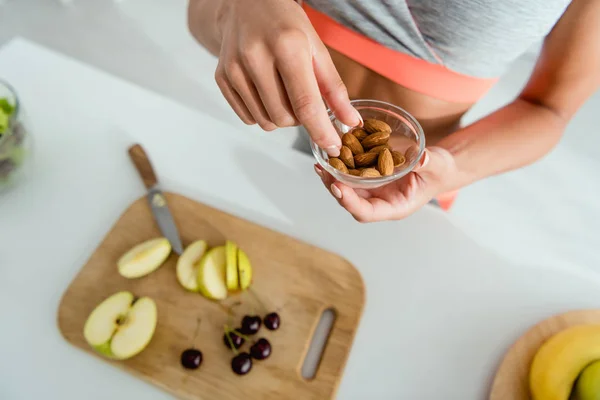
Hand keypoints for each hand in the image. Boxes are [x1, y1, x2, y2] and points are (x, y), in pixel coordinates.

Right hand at [215, 0, 360, 155]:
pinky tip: (266, 91)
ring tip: (284, 91)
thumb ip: (334, 88)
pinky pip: (248, 118)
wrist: (245, 5)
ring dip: (282, 117)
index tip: (333, 148)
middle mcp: (256, 57)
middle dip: (301, 119)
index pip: (305, 103)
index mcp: (287, 46)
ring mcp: (234, 68)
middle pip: (285, 118)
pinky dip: (263, 113)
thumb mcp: (317, 48)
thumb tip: (350, 121)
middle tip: (303, 98)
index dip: (321, 131)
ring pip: (266, 122)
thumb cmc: (286, 25)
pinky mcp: (221, 78)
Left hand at [314, 147, 457, 221]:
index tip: (338, 188)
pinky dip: (340, 166)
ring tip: (320, 164)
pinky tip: (330, 154)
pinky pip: (351, 174)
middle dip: (335, 188)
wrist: (437, 165)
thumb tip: (422, 158)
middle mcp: (380, 201)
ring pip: (347, 188)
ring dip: (332, 178)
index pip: (366, 212)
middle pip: (351, 201)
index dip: (350, 203)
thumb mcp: (438, 166)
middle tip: (324, 172)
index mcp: (394, 207)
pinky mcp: (370, 176)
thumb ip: (430, 164)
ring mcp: (373, 189)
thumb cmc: (439, 170)